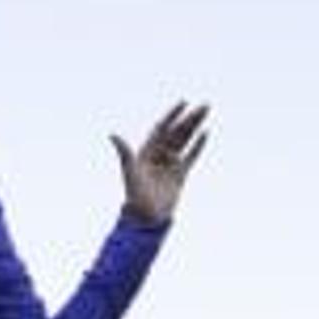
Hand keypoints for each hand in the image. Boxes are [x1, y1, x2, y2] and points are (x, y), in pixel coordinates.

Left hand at [111, 101, 210, 224]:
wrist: (147, 217)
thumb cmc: (135, 194)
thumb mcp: (130, 171)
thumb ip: (125, 152)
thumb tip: (113, 134)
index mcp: (146, 151)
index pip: (161, 128)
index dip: (171, 115)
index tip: (182, 102)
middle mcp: (158, 155)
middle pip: (177, 132)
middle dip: (190, 118)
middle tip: (204, 105)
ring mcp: (170, 164)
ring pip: (185, 141)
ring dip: (196, 127)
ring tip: (206, 113)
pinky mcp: (180, 174)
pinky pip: (191, 156)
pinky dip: (198, 145)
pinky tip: (206, 133)